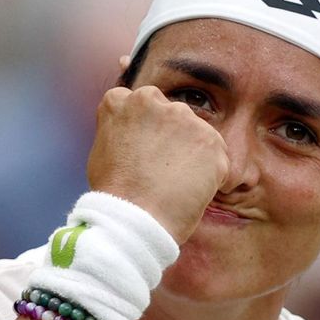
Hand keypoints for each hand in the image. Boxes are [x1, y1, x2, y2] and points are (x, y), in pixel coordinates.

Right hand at [86, 85, 228, 244]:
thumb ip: (121, 131)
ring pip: (197, 135)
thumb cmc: (114, 195)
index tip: (146, 152)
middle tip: (163, 172)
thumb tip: (136, 134)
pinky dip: (212, 175)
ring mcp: (183, 117)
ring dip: (193, 156)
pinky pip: (218, 158)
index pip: (142, 105)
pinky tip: (192, 193)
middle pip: (172, 116)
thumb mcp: (102, 151)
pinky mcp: (210, 139)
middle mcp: (151, 100)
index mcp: (120, 101)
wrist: (134, 220)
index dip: (148, 131)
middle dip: (173, 139)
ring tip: (176, 186)